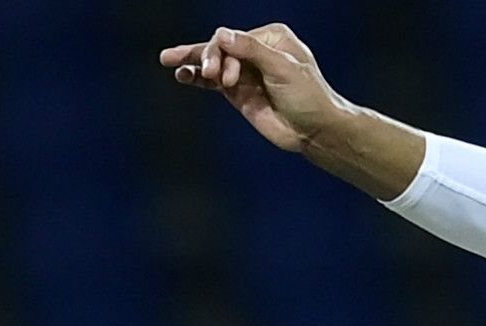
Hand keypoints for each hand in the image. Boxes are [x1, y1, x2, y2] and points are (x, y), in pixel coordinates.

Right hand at [159, 24, 345, 152]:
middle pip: (220, 47)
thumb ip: (252, 51)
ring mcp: (244, 72)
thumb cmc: (309, 97)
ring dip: (193, 62)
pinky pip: (211, 81)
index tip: (228, 77)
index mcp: (271, 38)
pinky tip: (181, 75)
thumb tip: (221, 35)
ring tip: (169, 61)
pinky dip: (195, 77)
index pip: (234, 37)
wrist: (315, 131)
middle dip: (208, 57)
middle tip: (208, 73)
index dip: (224, 53)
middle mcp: (255, 51)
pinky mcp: (238, 93)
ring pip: (212, 62)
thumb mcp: (284, 69)